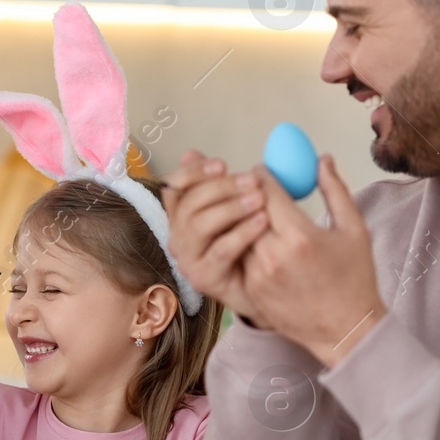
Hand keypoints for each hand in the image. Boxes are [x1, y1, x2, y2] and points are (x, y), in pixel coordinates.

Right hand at [163, 150, 270, 322]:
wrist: (266, 287)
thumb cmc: (251, 244)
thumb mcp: (235, 206)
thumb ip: (217, 182)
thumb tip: (190, 152)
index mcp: (182, 215)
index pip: (173, 186)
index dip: (194, 172)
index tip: (222, 164)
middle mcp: (178, 236)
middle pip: (189, 204)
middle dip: (221, 188)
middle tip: (252, 181)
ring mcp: (188, 259)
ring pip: (200, 226)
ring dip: (231, 208)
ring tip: (259, 199)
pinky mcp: (204, 278)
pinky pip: (220, 251)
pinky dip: (242, 233)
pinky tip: (262, 221)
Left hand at [241, 155, 384, 365]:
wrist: (345, 329)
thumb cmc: (355, 279)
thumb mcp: (354, 230)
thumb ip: (335, 190)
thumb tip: (322, 160)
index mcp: (300, 236)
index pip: (266, 192)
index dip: (261, 176)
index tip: (261, 171)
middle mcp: (274, 255)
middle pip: (246, 210)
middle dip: (247, 196)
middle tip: (250, 188)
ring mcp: (258, 274)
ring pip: (239, 233)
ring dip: (241, 220)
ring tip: (249, 213)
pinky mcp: (250, 289)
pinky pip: (239, 256)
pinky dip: (242, 244)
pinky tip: (251, 240)